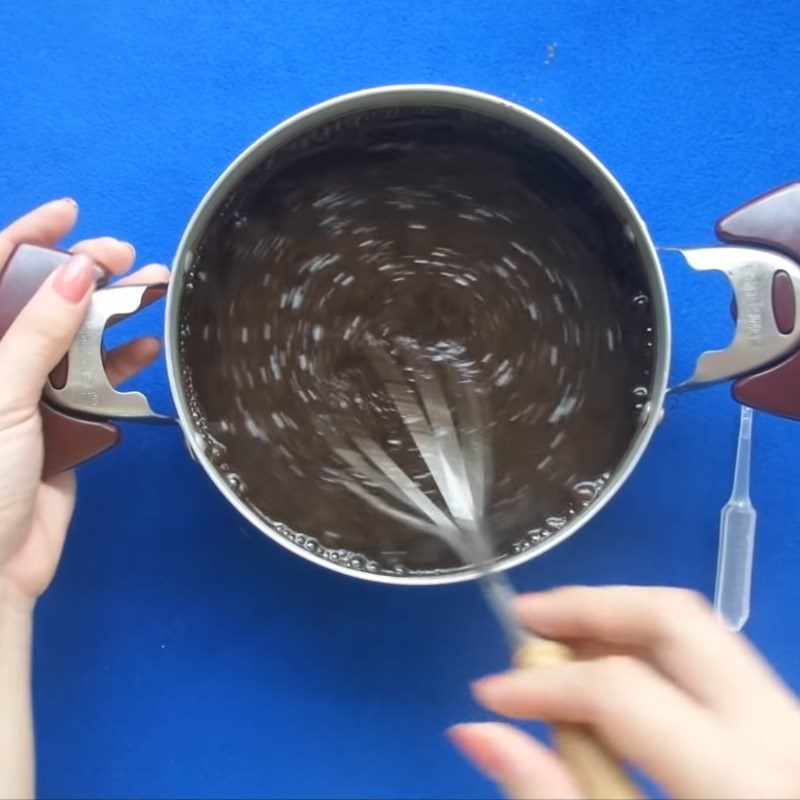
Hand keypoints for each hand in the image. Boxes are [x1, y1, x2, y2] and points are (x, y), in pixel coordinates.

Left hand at [0, 199, 169, 606]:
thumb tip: (82, 269)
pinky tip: (150, 346)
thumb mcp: (0, 393)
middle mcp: (0, 363)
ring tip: (155, 290)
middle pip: (42, 302)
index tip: (70, 212)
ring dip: (113, 316)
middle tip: (126, 256)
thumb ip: (39, 330)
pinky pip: (96, 384)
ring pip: (75, 340)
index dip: (28, 237)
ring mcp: (30, 394)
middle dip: (83, 273)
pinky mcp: (64, 425)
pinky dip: (123, 364)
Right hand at [450, 586, 799, 798]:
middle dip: (589, 608)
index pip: (623, 691)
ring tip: (556, 641)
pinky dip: (650, 652)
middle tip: (525, 617)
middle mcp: (781, 732)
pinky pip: (710, 661)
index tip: (488, 693)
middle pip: (673, 620)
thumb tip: (476, 732)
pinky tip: (610, 675)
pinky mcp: (784, 725)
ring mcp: (790, 723)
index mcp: (744, 780)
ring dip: (618, 623)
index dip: (544, 685)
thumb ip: (553, 798)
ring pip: (696, 629)